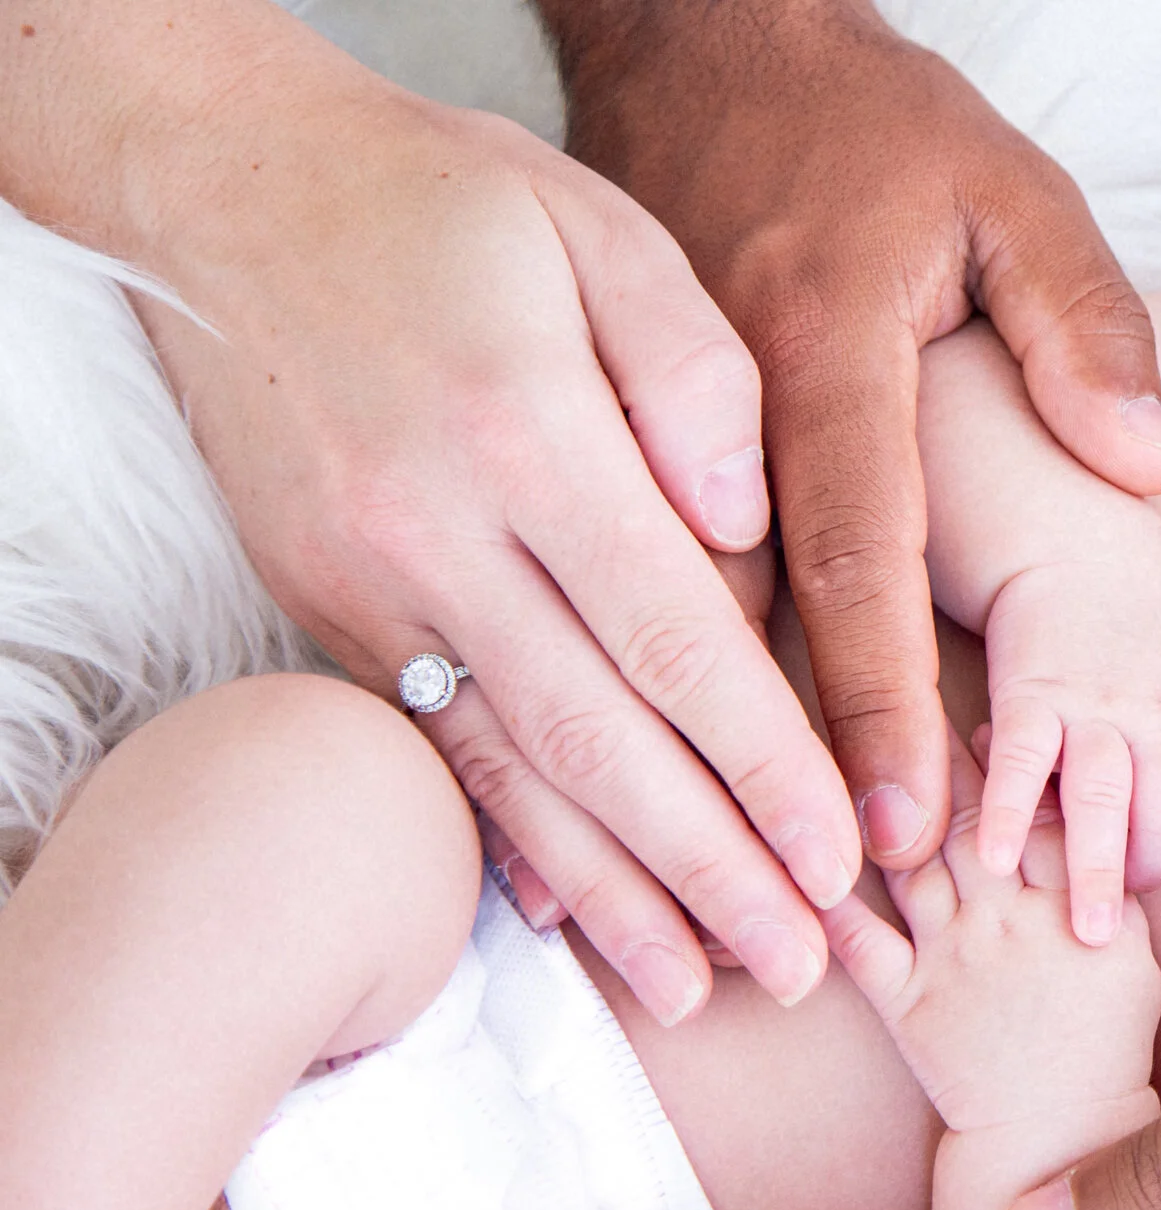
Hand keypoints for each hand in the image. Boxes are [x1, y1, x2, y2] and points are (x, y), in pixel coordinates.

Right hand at [3, 0, 857, 1024]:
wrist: (234, 186)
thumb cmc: (451, 202)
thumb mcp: (600, 229)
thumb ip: (697, 374)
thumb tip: (749, 529)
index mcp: (531, 434)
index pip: (676, 638)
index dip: (766, 764)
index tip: (842, 857)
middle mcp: (440, 531)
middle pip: (601, 737)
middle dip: (711, 868)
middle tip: (805, 967)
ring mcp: (371, 586)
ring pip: (512, 770)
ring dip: (615, 894)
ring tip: (703, 987)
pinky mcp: (332, 611)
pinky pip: (436, 749)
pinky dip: (509, 843)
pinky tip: (571, 921)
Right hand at [543, 0, 1160, 872]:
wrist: (668, 49)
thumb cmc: (847, 123)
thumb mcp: (995, 177)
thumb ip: (1077, 314)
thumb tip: (1138, 462)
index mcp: (790, 345)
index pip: (845, 551)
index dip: (878, 699)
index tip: (906, 827)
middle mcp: (664, 415)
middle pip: (701, 651)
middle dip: (754, 816)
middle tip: (812, 949)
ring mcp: (580, 443)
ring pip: (598, 671)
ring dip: (645, 830)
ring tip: (704, 962)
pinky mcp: (514, 475)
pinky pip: (521, 647)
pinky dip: (553, 766)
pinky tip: (581, 869)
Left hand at [825, 740, 1160, 1134]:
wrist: (1057, 1130)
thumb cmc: (1105, 1039)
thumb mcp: (1134, 954)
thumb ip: (1109, 885)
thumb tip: (1087, 815)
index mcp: (1067, 906)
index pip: (1040, 812)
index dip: (1017, 763)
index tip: (995, 723)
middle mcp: (1003, 923)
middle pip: (967, 821)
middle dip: (941, 761)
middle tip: (914, 704)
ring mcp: (949, 960)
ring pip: (911, 866)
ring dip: (886, 807)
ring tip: (860, 749)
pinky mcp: (903, 1001)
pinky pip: (860, 943)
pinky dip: (828, 900)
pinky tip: (797, 851)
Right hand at [979, 552, 1160, 943]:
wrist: (1070, 539)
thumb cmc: (1134, 613)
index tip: (1148, 866)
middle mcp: (1154, 712)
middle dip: (1148, 874)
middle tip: (1117, 926)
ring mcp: (1094, 703)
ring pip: (1105, 799)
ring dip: (1094, 870)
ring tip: (1083, 933)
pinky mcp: (1031, 692)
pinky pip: (1024, 763)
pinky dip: (1013, 816)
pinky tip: (998, 863)